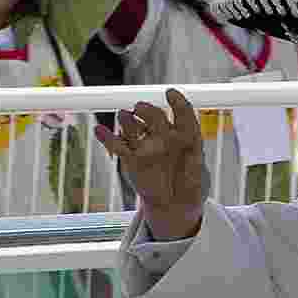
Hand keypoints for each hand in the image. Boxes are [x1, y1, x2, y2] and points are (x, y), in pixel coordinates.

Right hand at [94, 89, 206, 239]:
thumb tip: (183, 123)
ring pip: (134, 127)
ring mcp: (146, 146)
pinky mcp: (131, 160)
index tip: (170, 93)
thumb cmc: (189, 181)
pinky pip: (118, 146)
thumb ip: (191, 145)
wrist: (174, 204)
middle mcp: (163, 136)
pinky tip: (100, 130)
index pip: (181, 112)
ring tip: (124, 116)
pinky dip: (107, 138)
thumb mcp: (197, 163)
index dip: (177, 101)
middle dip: (147, 111)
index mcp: (183, 134)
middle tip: (141, 108)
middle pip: (153, 116)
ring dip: (127, 120)